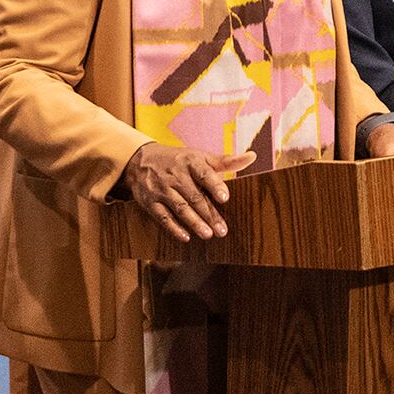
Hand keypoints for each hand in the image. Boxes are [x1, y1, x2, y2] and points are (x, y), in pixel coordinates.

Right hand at [125, 143, 252, 242]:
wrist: (140, 160)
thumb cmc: (178, 160)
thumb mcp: (199, 156)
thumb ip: (225, 161)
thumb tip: (252, 156)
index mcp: (190, 161)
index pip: (204, 173)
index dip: (214, 185)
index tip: (225, 198)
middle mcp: (175, 175)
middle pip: (194, 196)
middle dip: (208, 214)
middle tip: (222, 230)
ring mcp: (161, 189)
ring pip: (179, 207)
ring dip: (193, 222)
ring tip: (208, 235)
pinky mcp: (150, 202)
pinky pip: (162, 216)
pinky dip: (173, 227)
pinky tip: (186, 237)